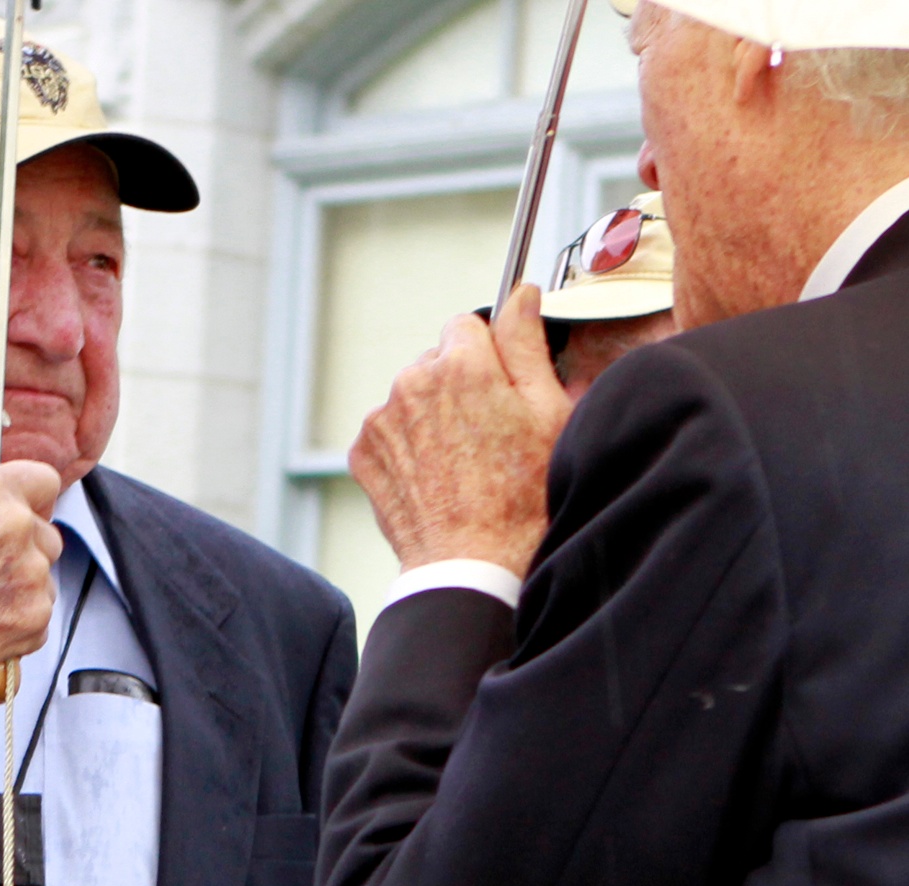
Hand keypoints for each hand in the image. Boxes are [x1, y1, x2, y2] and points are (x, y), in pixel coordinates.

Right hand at [0, 460, 63, 687]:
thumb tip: (5, 508)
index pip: (43, 481)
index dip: (35, 500)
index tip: (29, 514)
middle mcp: (14, 522)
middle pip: (46, 535)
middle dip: (24, 552)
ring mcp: (30, 571)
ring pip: (43, 577)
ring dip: (20, 589)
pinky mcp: (35, 615)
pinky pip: (38, 615)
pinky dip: (16, 624)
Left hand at [350, 284, 574, 577]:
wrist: (472, 564)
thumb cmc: (522, 496)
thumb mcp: (548, 412)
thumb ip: (528, 344)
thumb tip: (520, 295)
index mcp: (461, 365)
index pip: (469, 324)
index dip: (491, 355)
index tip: (503, 386)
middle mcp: (411, 383)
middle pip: (437, 360)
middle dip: (460, 383)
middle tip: (489, 432)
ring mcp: (382, 420)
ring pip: (411, 396)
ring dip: (432, 415)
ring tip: (463, 461)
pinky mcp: (363, 452)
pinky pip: (389, 432)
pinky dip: (408, 446)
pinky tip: (437, 476)